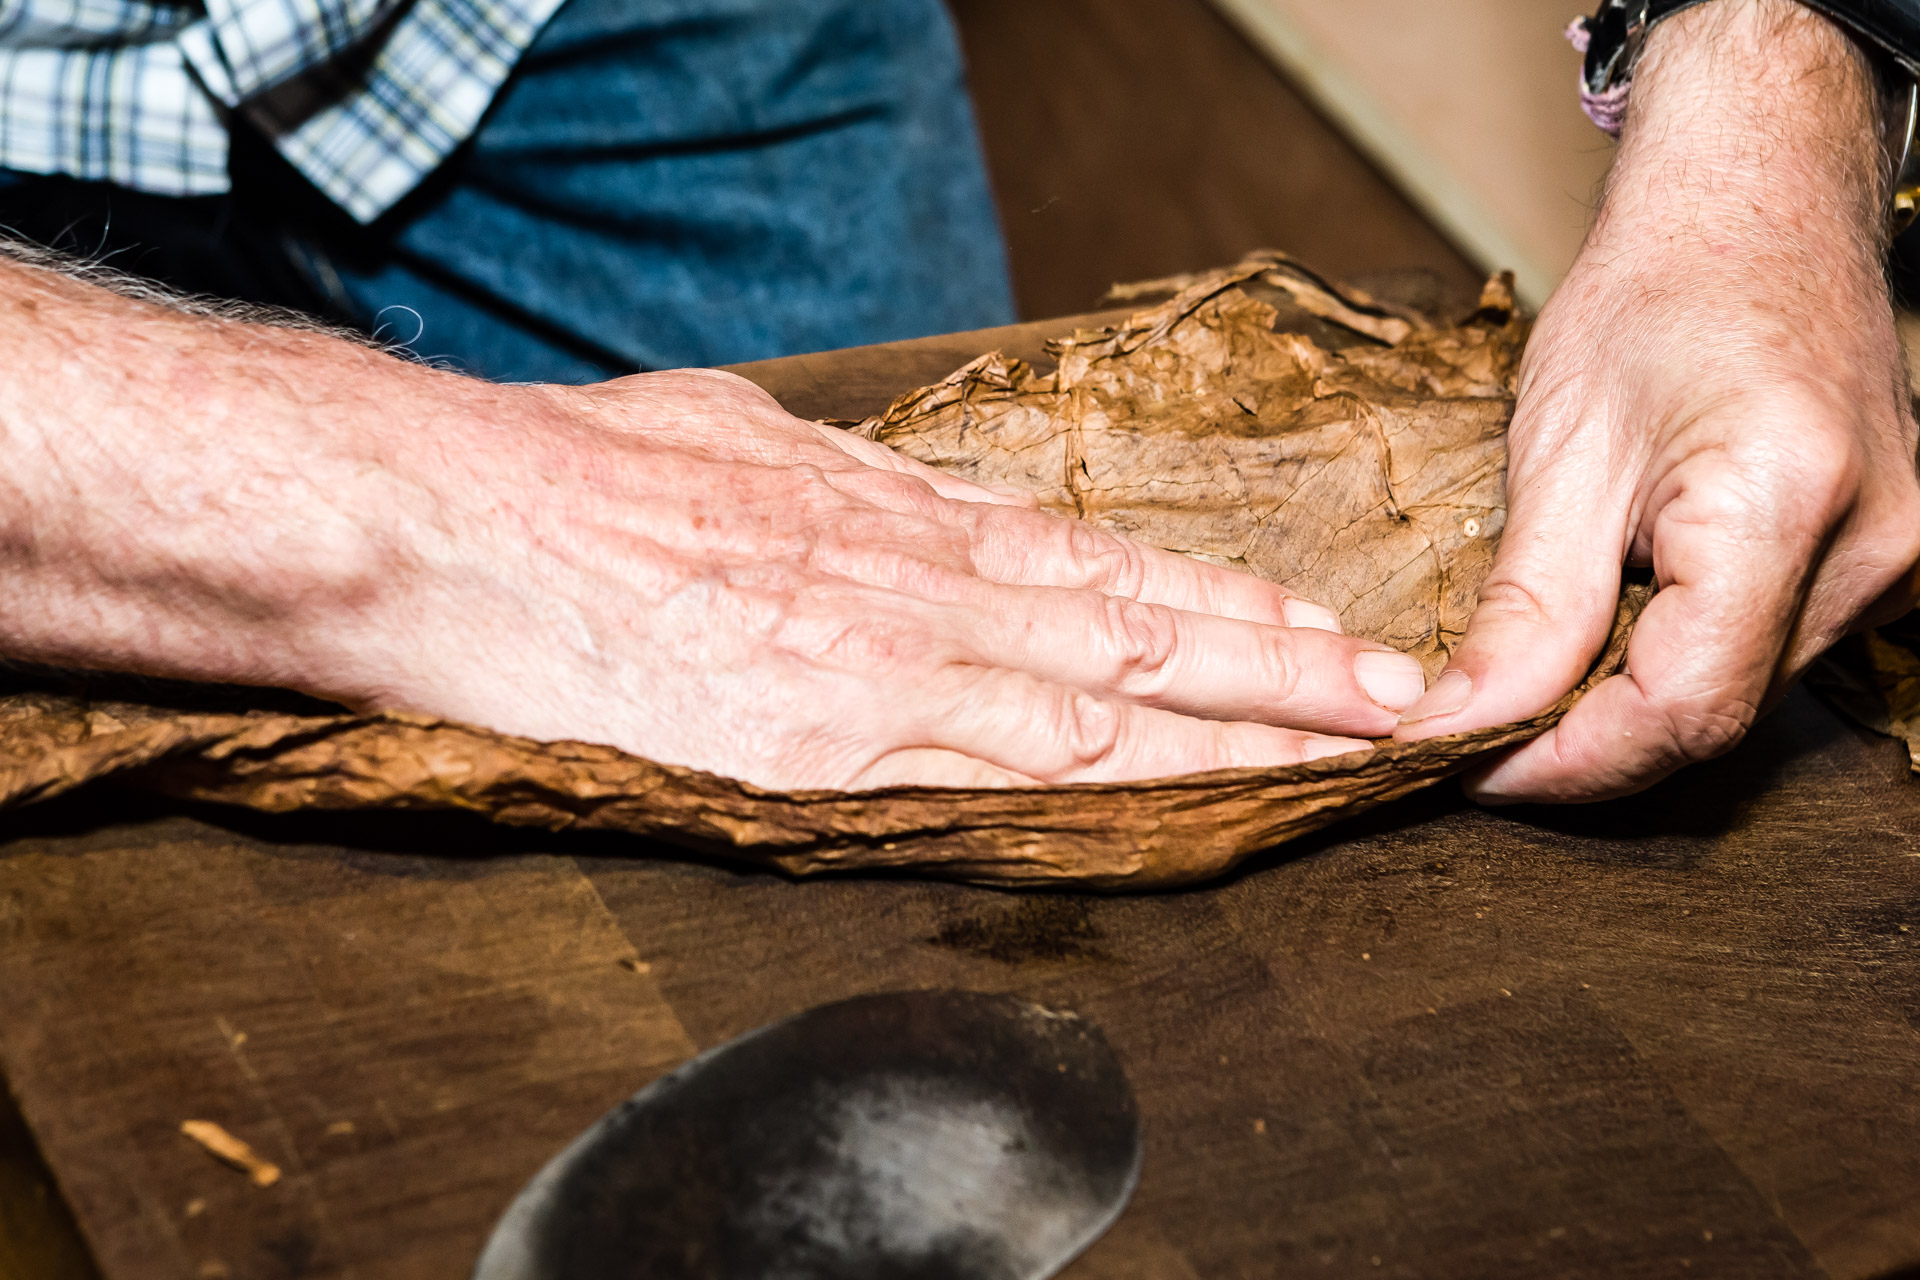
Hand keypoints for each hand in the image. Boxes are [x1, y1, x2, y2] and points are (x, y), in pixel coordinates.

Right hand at [0, 260, 1428, 788]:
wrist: (467, 516)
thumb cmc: (585, 472)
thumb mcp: (736, 442)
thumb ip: (831, 484)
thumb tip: (877, 493)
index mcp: (897, 515)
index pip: (1097, 562)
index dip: (1212, 598)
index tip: (1303, 619)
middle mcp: (918, 579)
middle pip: (1136, 622)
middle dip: (1276, 658)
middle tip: (1395, 685)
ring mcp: (883, 655)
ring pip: (1096, 687)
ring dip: (1229, 717)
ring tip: (1344, 738)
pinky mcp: (822, 733)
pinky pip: (986, 757)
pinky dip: (1095, 773)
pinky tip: (1180, 792)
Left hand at [1394, 0, 1919, 799]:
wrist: (1758, 207)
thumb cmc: (1657, 297)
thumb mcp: (1561, 455)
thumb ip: (1525, 612)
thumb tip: (1461, 729)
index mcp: (1784, 502)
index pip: (1679, 710)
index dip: (1561, 763)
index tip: (1463, 767)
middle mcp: (1875, 547)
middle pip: (1714, 717)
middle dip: (1581, 747)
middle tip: (1473, 735)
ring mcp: (1897, 559)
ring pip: (1742, 697)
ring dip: (1626, 709)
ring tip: (1530, 680)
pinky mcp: (1887, 561)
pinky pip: (1769, 656)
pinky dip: (1678, 666)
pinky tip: (1612, 638)